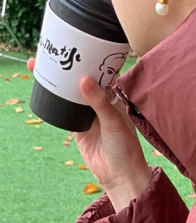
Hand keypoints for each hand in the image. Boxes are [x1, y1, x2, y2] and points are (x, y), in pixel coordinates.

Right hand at [27, 58, 151, 199]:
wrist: (119, 176)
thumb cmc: (126, 150)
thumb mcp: (114, 123)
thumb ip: (100, 102)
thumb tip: (84, 80)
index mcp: (114, 99)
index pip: (100, 73)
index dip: (89, 60)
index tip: (77, 45)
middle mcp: (101, 104)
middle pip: (82, 81)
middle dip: (69, 67)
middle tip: (53, 51)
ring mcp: (88, 115)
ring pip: (70, 93)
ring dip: (58, 82)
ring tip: (42, 65)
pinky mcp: (77, 128)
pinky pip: (64, 110)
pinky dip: (54, 100)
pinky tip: (43, 87)